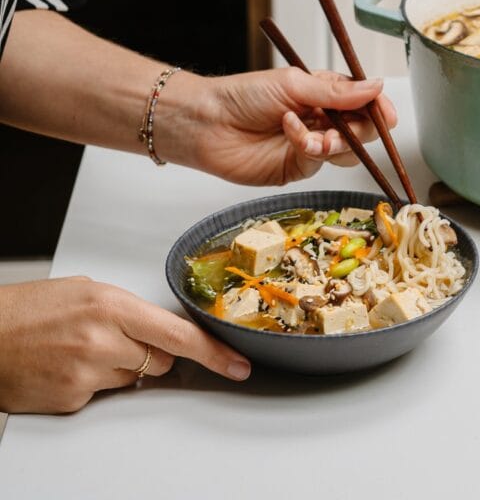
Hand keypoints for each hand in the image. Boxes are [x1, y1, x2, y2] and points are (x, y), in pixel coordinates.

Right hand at [0, 277, 251, 414]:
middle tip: (115, 336)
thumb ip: (128, 309)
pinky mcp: (73, 399)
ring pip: (134, 378)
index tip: (237, 364)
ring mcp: (88, 373)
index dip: (214, 352)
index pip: (179, 333)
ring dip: (120, 366)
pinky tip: (68, 365)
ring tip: (82, 347)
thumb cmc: (30, 309)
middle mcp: (104, 340)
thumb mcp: (87, 291)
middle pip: (162, 358)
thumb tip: (158, 327)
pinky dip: (94, 382)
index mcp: (111, 305)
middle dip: (150, 350)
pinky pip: (105, 394)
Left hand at [172, 67, 396, 185]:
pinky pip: (320, 162)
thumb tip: (377, 86)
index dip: (378, 108)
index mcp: (323, 92)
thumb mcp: (294, 84)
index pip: (363, 100)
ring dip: (337, 143)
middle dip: (360, 130)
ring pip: (348, 151)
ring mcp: (312, 145)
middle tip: (346, 126)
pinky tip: (290, 133)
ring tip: (317, 134)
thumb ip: (337, 92)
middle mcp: (322, 119)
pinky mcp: (298, 168)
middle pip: (363, 130)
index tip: (387, 115)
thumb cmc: (243, 95)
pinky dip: (309, 147)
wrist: (207, 124)